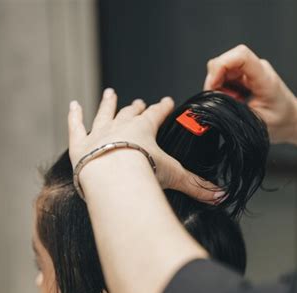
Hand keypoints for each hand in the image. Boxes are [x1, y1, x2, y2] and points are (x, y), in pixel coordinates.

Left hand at [68, 88, 219, 202]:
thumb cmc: (143, 174)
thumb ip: (197, 186)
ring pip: (103, 113)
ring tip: (110, 93)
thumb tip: (222, 196)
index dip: (163, 108)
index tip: (167, 101)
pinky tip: (73, 105)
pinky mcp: (79, 145)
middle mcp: (121, 126)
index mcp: (144, 129)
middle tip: (139, 102)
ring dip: (107, 103)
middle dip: (136, 107)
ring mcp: (99, 133)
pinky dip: (74, 115)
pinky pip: (76, 126)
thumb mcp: (175, 177)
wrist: (113, 178)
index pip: (157, 114)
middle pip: (130, 112)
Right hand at [204, 44, 296, 143]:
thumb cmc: (281, 122)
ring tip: (230, 103)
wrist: (293, 120)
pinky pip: (224, 76)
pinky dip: (221, 89)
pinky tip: (232, 101)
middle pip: (226, 60)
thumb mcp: (257, 122)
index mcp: (265, 78)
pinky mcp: (244, 76)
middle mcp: (257, 69)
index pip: (240, 55)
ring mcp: (250, 71)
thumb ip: (234, 112)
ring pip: (222, 68)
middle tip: (218, 102)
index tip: (213, 86)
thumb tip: (212, 106)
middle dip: (214, 80)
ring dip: (218, 86)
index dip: (221, 66)